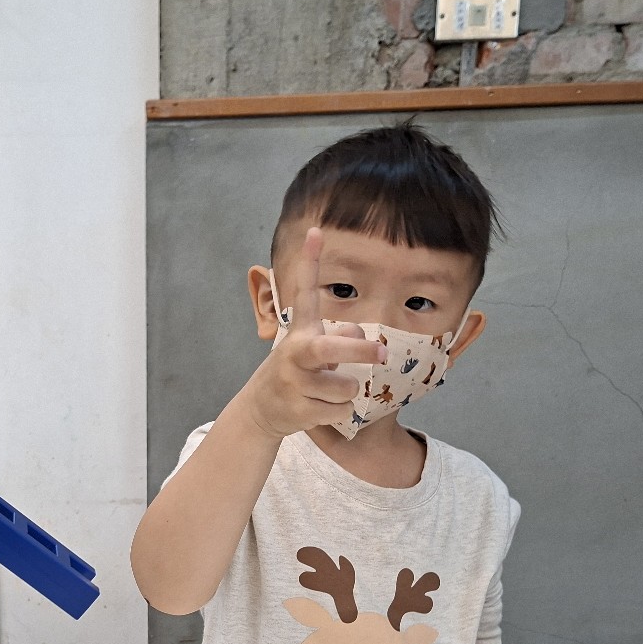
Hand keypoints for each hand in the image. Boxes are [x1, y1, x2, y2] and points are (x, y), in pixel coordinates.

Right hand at [240, 227, 385, 439]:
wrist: (261, 410)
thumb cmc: (297, 373)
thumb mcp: (313, 350)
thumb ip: (339, 337)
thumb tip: (356, 331)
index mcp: (300, 331)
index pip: (305, 291)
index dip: (310, 260)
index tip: (317, 230)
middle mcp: (295, 353)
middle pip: (330, 348)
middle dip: (359, 350)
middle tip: (381, 353)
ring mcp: (295, 382)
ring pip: (347, 387)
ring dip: (346, 394)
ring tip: (327, 392)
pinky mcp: (299, 409)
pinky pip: (342, 411)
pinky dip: (339, 413)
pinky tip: (319, 409)